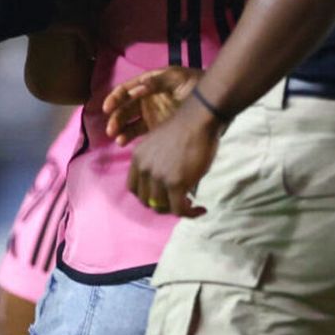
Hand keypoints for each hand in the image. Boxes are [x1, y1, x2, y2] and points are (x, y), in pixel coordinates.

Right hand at [103, 66, 202, 144]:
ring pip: (128, 123)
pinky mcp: (156, 129)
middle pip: (124, 109)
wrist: (213, 100)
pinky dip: (130, 138)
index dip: (114, 98)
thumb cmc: (194, 83)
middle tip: (111, 129)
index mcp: (146, 84)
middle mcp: (144, 99)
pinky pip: (139, 134)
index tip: (107, 108)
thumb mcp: (176, 77)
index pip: (125, 90)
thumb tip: (136, 89)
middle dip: (115, 118)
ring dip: (120, 130)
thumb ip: (157, 81)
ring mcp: (150, 115)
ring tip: (118, 139)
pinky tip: (125, 143)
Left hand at [126, 96, 221, 217]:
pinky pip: (179, 210)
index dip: (147, 196)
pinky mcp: (175, 184)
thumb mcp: (159, 145)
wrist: (198, 119)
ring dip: (177, 209)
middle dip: (161, 205)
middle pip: (146, 200)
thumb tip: (165, 189)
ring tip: (191, 205)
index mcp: (138, 157)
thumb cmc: (185, 129)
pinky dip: (191, 214)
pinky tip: (201, 209)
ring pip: (162, 207)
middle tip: (178, 202)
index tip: (162, 196)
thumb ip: (156, 164)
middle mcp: (144, 168)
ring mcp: (158, 177)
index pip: (133, 188)